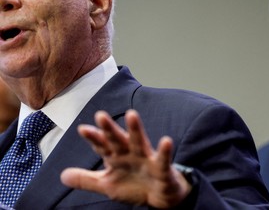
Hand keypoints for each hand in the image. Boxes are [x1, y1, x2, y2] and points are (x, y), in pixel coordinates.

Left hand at [60, 110, 191, 207]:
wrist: (160, 196)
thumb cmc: (134, 185)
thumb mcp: (107, 184)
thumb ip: (86, 179)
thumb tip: (62, 175)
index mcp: (116, 157)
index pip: (102, 145)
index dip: (94, 138)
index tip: (83, 129)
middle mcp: (130, 153)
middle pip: (118, 140)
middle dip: (110, 129)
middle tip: (100, 115)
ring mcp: (146, 159)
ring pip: (140, 142)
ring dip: (135, 129)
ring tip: (132, 114)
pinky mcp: (161, 167)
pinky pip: (162, 159)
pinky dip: (164, 151)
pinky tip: (166, 141)